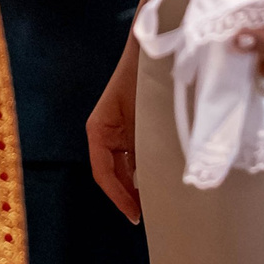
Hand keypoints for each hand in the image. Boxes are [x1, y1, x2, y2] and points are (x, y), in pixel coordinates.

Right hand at [86, 42, 142, 222]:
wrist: (155, 45)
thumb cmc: (145, 74)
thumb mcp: (143, 114)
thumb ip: (143, 146)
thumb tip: (149, 182)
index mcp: (99, 129)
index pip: (103, 172)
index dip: (118, 197)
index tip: (135, 216)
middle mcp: (106, 132)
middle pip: (114, 174)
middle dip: (130, 196)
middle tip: (151, 218)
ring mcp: (120, 130)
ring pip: (125, 168)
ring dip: (139, 186)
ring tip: (159, 204)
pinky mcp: (134, 127)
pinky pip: (136, 156)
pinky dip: (147, 171)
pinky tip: (164, 181)